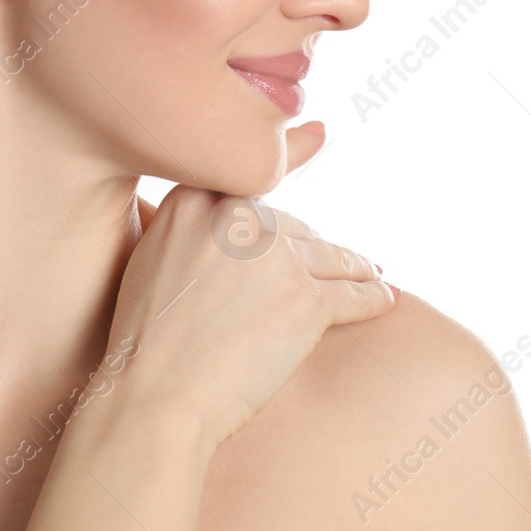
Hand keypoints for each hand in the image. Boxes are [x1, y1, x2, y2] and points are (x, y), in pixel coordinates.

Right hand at [116, 120, 394, 448]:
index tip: (318, 134)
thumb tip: (237, 211)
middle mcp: (237, 217)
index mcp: (194, 199)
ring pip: (330, 257)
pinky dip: (372, 299)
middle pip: (292, 226)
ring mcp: (276, 257)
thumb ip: (191, 224)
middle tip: (330, 260)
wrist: (154, 397)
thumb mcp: (152, 257)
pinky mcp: (307, 301)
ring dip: (354, 267)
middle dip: (309, 248)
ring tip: (370, 273)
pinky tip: (384, 299)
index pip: (251, 176)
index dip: (289, 156)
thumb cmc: (146, 341)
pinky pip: (354, 295)